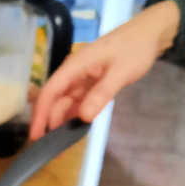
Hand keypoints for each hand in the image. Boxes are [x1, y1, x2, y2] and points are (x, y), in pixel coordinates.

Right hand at [29, 1, 178, 139]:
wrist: (149, 35)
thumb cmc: (135, 48)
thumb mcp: (121, 72)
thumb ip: (102, 94)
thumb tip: (83, 117)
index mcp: (74, 67)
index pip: (49, 92)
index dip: (40, 115)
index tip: (35, 136)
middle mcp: (72, 74)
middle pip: (54, 102)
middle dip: (50, 125)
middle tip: (52, 150)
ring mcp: (80, 81)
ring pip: (64, 105)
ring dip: (62, 124)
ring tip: (62, 147)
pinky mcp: (88, 86)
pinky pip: (76, 104)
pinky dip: (74, 118)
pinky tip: (75, 132)